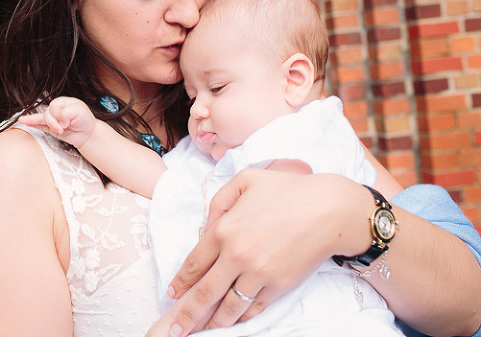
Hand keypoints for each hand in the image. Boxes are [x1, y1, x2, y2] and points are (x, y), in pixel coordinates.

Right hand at [17, 96, 95, 148]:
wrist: (87, 133)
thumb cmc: (85, 120)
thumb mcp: (80, 111)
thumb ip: (67, 112)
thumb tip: (58, 119)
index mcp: (63, 102)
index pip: (54, 106)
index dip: (59, 115)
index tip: (68, 121)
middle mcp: (56, 109)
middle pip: (47, 113)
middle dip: (54, 122)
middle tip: (64, 128)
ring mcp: (53, 118)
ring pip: (42, 119)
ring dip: (50, 125)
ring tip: (59, 130)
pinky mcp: (50, 127)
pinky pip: (38, 124)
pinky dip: (31, 122)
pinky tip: (23, 121)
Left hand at [166, 169, 371, 334]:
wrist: (330, 209)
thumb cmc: (288, 190)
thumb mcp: (245, 181)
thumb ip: (219, 202)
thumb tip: (206, 228)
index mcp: (224, 230)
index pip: (194, 264)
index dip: (181, 282)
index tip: (172, 294)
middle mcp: (236, 256)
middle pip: (204, 293)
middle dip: (187, 314)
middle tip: (175, 329)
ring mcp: (258, 274)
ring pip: (228, 307)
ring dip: (212, 323)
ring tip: (199, 332)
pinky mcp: (278, 287)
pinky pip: (253, 309)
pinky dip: (241, 319)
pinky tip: (231, 324)